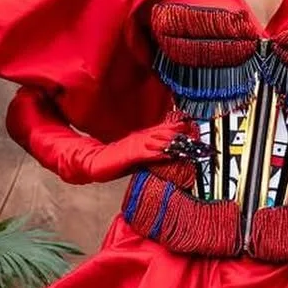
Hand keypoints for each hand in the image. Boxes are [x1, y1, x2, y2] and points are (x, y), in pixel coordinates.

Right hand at [72, 121, 195, 183]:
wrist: (94, 162)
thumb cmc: (114, 160)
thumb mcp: (134, 154)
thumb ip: (148, 152)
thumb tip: (163, 154)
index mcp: (141, 137)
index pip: (162, 129)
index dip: (176, 126)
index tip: (190, 125)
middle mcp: (140, 138)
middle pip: (163, 132)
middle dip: (179, 131)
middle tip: (194, 128)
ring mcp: (136, 145)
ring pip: (158, 141)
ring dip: (173, 140)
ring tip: (187, 140)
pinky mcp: (131, 154)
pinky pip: (148, 153)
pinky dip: (160, 153)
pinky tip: (169, 153)